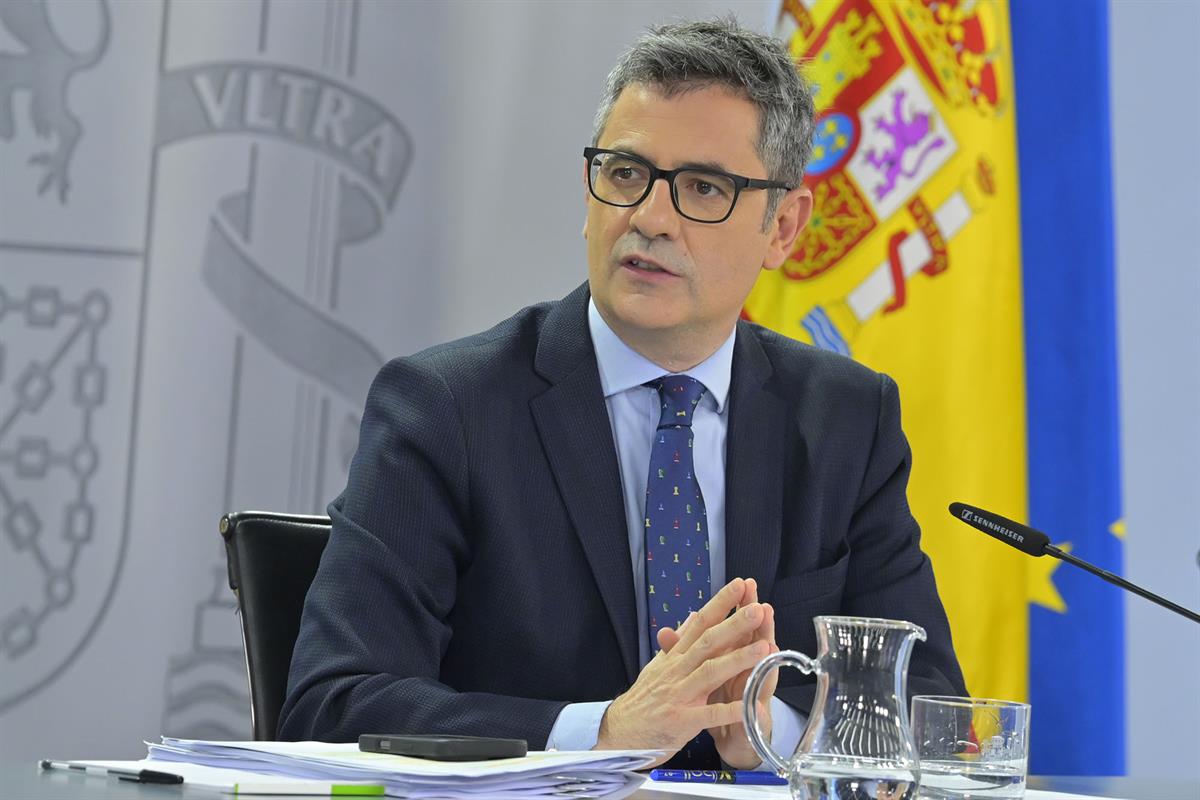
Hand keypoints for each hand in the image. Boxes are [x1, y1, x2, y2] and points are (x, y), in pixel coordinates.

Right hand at [658, 577, 777, 768]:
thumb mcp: (658, 665)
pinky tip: (750, 706)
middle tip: (757, 609)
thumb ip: (678, 642)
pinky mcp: (682, 721)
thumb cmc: (643, 700)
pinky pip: (710, 715)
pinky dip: (730, 710)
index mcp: (675, 656)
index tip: (740, 585)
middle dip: (734, 625)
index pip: (699, 623)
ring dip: (738, 659)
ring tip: (764, 648)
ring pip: (711, 672)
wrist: (619, 733)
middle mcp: (677, 670)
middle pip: (708, 643)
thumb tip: (693, 615)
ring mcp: (679, 695)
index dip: (720, 603)